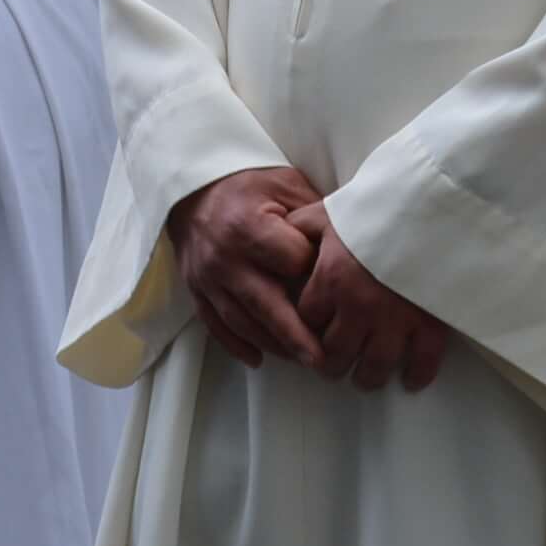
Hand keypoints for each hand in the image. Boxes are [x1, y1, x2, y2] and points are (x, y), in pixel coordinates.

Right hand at [166, 164, 323, 368]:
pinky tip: (259, 359)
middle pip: (266, 306)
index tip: (331, 274)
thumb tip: (352, 240)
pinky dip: (237, 346)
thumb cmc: (247, 184)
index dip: (314, 269)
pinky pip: (216, 326)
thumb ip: (314, 215)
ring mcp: (206, 278)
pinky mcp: (195, 290)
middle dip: (297, 337)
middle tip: (324, 361)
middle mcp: (224, 257)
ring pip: (242, 323)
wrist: (192, 188)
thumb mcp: (285, 184)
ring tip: (302, 360)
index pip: (292, 261)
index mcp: (248, 226)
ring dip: (273, 345)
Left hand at [287, 201, 449, 392]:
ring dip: (366, 377)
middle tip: (334, 363)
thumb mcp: (329, 211)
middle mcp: (358, 307)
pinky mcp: (430, 323)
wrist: (430, 200)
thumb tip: (281, 239)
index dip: (307, 327)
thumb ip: (301, 229)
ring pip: (373, 369)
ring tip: (365, 376)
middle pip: (335, 354)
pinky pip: (421, 363)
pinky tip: (410, 379)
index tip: (313, 329)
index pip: (306, 322)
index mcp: (331, 280)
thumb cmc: (376, 204)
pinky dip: (415, 376)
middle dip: (331, 362)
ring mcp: (395, 320)